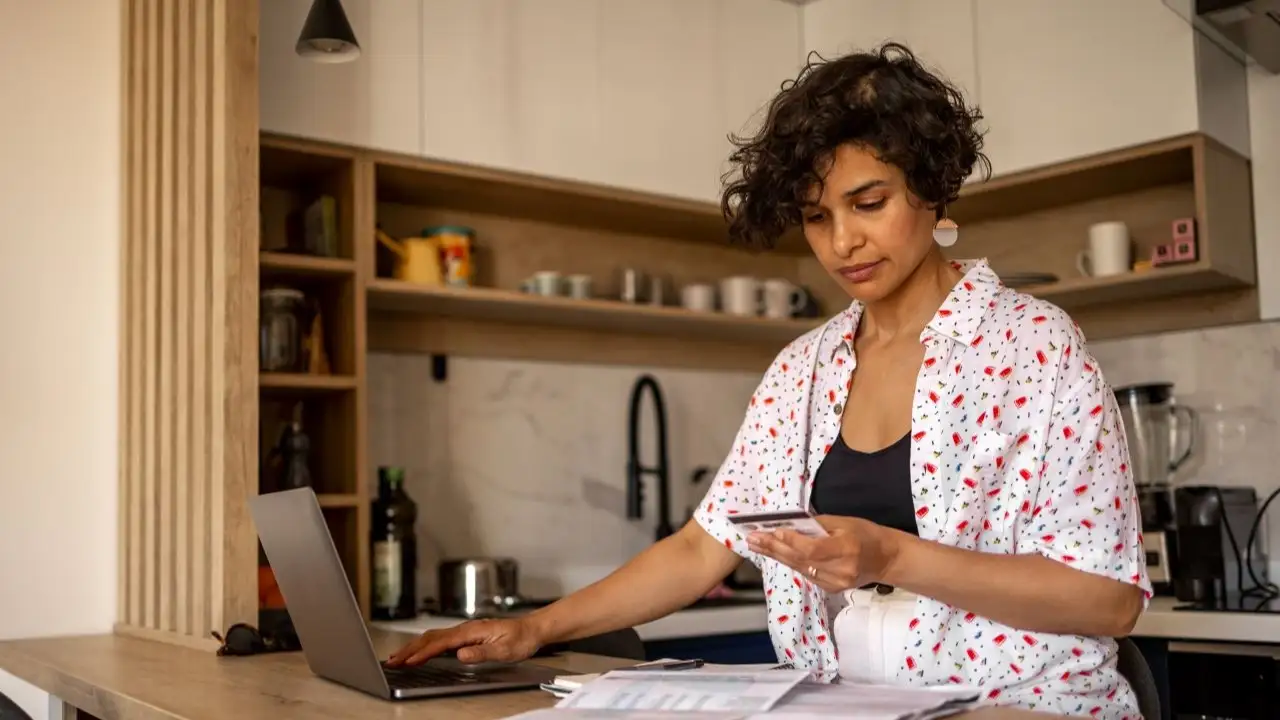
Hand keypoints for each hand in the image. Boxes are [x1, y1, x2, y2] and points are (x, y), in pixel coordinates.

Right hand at [385, 617, 541, 666]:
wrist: (531, 629)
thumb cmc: (520, 638)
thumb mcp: (505, 650)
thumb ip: (482, 652)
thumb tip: (460, 655)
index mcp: (471, 631)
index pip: (441, 643)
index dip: (423, 653)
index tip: (408, 661)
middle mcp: (464, 628)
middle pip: (430, 638)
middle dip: (409, 649)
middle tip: (391, 661)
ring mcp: (464, 631)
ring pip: (432, 637)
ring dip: (413, 647)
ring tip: (397, 657)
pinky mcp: (466, 635)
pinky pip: (439, 639)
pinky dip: (424, 645)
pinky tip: (419, 651)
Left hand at [745, 515, 902, 592]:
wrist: (887, 559)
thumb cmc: (867, 534)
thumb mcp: (845, 522)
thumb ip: (818, 525)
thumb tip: (790, 523)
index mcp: (846, 550)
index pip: (812, 549)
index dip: (790, 541)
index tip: (772, 530)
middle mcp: (840, 570)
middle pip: (800, 560)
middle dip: (773, 548)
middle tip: (752, 538)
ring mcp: (835, 583)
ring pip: (799, 568)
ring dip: (776, 555)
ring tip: (756, 544)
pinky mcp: (831, 588)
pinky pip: (806, 573)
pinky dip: (790, 562)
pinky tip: (775, 553)